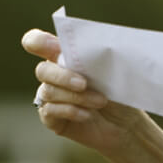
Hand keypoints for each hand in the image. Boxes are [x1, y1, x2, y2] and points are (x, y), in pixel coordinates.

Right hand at [22, 28, 147, 157]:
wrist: (124, 121)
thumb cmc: (117, 90)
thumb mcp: (110, 70)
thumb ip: (95, 57)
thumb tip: (90, 48)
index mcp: (63, 55)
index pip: (38, 42)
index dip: (37, 41)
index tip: (52, 47)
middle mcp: (52, 74)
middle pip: (42, 70)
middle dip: (63, 76)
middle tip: (84, 83)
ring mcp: (50, 97)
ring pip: (49, 92)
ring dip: (75, 96)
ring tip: (100, 101)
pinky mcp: (51, 118)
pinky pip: (50, 111)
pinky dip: (70, 111)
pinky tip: (87, 114)